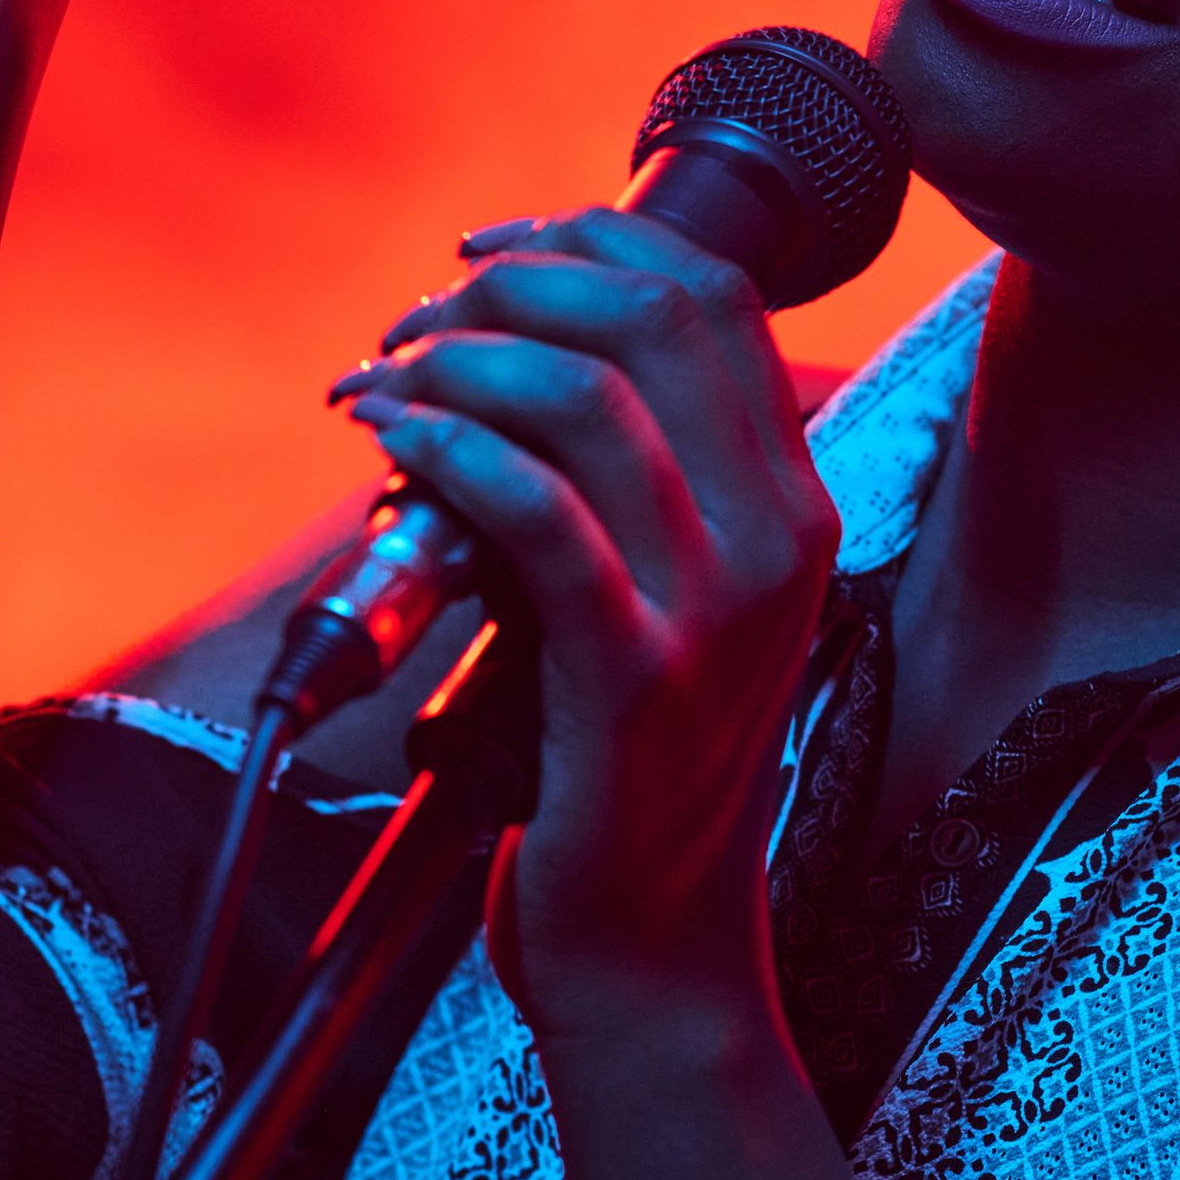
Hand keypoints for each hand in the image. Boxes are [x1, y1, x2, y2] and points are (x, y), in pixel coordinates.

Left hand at [336, 214, 841, 1049]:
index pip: (714, 299)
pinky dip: (448, 447)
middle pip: (652, 317)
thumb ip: (638, 487)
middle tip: (417, 321)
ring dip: (458, 358)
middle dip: (512, 283)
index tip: (488, 248)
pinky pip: (533, 510)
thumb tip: (515, 352)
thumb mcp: (673, 602)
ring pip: (586, 396)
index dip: (593, 235)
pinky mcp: (634, 674)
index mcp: (796, 506)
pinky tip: (392, 439)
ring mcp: (716, 608)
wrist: (653, 944)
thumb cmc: (629, 768)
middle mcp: (778, 538)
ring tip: (383, 381)